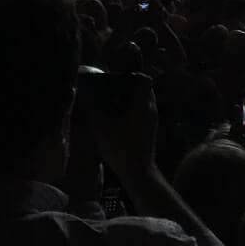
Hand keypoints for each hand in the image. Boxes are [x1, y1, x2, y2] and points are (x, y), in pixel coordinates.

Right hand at [88, 72, 158, 187]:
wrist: (138, 171)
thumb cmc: (120, 148)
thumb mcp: (102, 129)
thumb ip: (96, 111)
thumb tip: (91, 99)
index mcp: (141, 105)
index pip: (145, 79)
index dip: (133, 75)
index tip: (119, 78)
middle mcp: (150, 109)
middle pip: (145, 88)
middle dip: (130, 86)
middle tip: (114, 91)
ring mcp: (153, 119)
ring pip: (145, 99)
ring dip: (133, 98)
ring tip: (115, 104)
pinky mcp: (152, 128)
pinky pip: (145, 110)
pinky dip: (135, 109)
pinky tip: (121, 118)